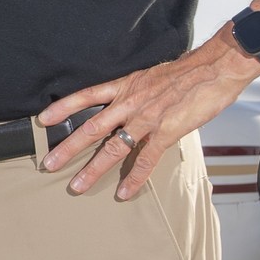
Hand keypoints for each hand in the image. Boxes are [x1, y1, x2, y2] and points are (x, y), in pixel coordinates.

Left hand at [41, 40, 259, 199]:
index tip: (44, 119)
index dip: (64, 107)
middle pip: (91, 127)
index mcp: (126, 86)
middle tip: (48, 163)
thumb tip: (128, 107)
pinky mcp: (166, 132)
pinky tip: (123, 192)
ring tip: (76, 186)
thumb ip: (137, 93)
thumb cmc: (188, 72)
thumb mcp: (152, 77)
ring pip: (113, 147)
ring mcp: (147, 118)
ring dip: (93, 169)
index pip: (87, 95)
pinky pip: (146, 160)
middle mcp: (130, 102)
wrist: (215, 67)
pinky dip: (134, 178)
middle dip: (68, 147)